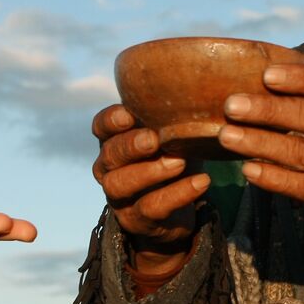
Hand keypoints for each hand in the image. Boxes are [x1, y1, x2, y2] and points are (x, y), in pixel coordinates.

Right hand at [91, 105, 209, 259]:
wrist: (176, 212)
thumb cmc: (174, 160)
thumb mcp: (173, 136)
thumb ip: (174, 116)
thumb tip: (202, 84)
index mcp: (114, 141)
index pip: (101, 127)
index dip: (110, 121)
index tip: (128, 115)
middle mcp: (109, 169)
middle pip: (109, 155)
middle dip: (130, 146)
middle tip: (155, 139)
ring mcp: (119, 196)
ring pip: (120, 184)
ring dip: (149, 171)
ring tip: (180, 161)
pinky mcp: (137, 219)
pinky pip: (151, 207)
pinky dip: (177, 194)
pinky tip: (201, 181)